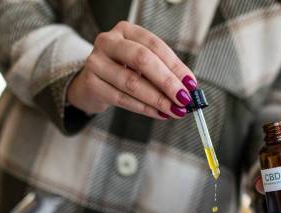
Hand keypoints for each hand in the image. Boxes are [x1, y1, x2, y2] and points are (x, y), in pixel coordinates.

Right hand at [66, 21, 197, 119]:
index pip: (154, 45)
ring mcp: (96, 62)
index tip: (191, 83)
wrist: (90, 84)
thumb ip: (163, 71)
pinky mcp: (91, 83)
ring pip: (131, 82)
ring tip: (174, 110)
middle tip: (184, 98)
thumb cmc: (121, 71)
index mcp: (125, 30)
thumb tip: (189, 88)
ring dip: (157, 99)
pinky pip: (122, 99)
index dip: (175, 65)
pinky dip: (144, 108)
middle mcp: (108, 42)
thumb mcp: (141, 64)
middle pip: (142, 59)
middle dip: (167, 81)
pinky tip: (158, 113)